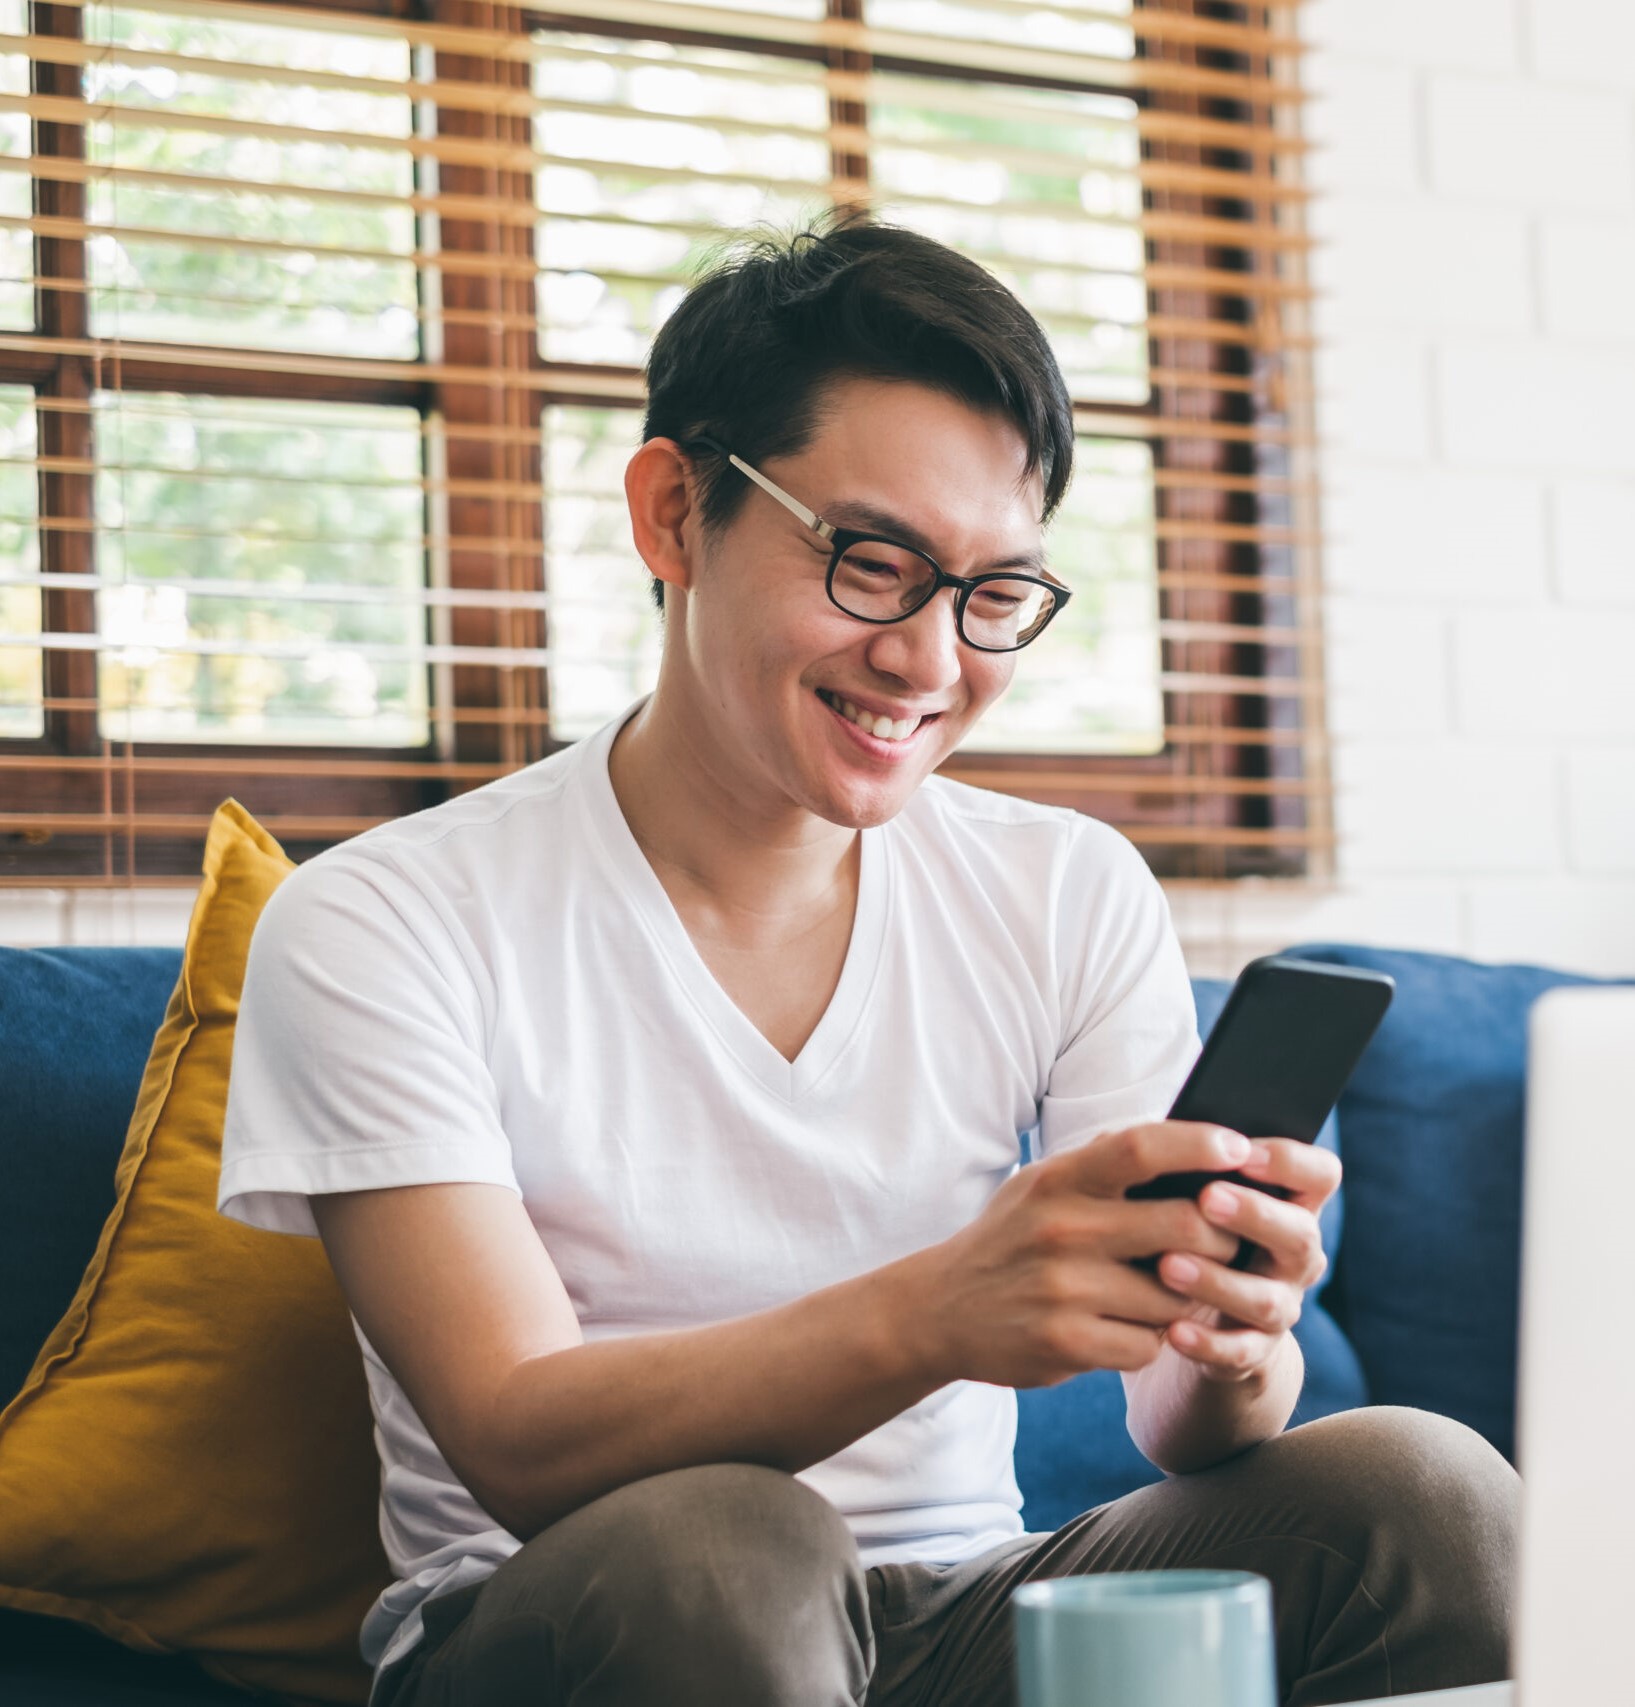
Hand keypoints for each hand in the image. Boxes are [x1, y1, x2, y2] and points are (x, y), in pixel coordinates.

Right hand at [915, 1122, 1247, 1389]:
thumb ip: (1102, 1165)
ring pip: (1177, 1295)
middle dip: (1225, 1235)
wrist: (938, 1309)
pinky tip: (1128, 1326)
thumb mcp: (1040, 1186)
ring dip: (1188, 1296)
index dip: (1197, 1144)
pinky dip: (1154, 1338)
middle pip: (1183, 1225)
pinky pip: (1150, 1343)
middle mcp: (1062, 1230)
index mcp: (1058, 1180)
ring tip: (1169, 1289)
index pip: (1140, 1148)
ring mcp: (1065, 1290)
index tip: (1238, 1146)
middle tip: (1232, 1239)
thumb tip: (1187, 1143)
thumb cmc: (1011, 1239)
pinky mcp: (1068, 1344)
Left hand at [1155, 1139, 1339, 1383]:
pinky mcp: (1253, 1352)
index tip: (1242, 1150)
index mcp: (1290, 1203)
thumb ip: (1191, 1164)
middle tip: (1207, 1198)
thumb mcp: (1192, 1191)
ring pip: (1267, 1299)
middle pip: (1301, 1234)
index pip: (1321, 1174)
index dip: (1291, 1160)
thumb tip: (1159, 1132)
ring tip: (1168, 1265)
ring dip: (1218, 1280)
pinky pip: (1239, 1353)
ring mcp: (1280, 1305)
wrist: (1198, 1315)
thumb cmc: (1189, 1226)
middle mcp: (1296, 1255)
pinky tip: (1175, 1331)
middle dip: (1255, 1214)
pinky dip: (1209, 1343)